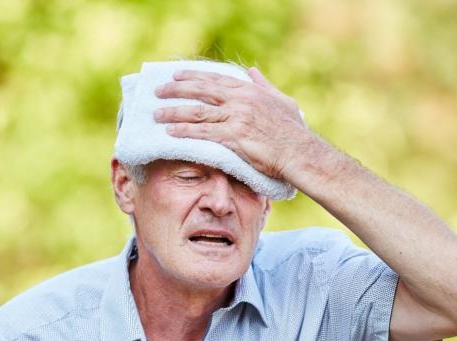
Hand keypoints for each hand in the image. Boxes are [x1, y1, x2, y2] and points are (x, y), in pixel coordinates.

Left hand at [154, 67, 307, 179]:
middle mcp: (240, 101)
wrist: (299, 152)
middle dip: (176, 90)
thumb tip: (252, 71)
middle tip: (158, 91)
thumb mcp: (281, 100)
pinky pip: (203, 133)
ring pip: (197, 112)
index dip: (194, 76)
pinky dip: (185, 132)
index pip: (215, 79)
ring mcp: (236, 118)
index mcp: (249, 91)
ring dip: (174, 112)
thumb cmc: (293, 131)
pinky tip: (170, 133)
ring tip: (157, 115)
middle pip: (201, 91)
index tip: (177, 75)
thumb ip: (264, 85)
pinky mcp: (233, 138)